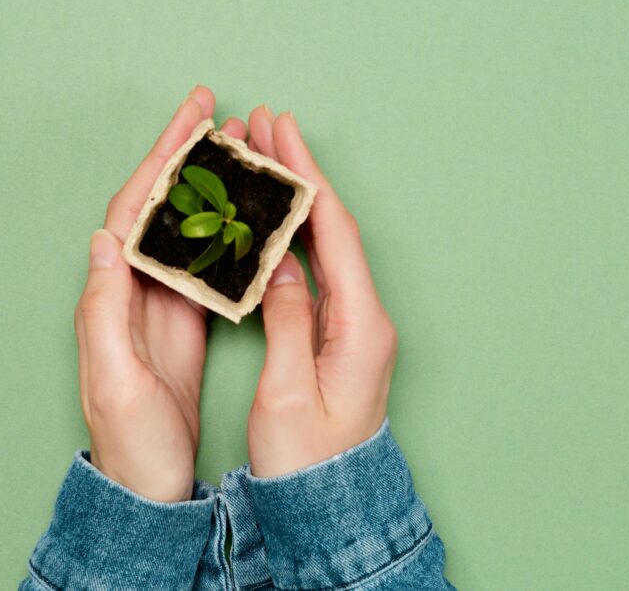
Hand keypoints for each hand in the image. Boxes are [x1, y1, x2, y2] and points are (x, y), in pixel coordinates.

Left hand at [74, 86, 248, 500]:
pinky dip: (226, 227)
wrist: (147, 483)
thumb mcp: (114, 379)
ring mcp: (161, 302)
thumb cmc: (129, 440)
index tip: (190, 119)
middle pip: (160, 205)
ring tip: (235, 146)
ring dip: (208, 182)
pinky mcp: (185, 320)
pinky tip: (246, 210)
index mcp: (112, 293)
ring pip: (186, 224)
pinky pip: (207, 259)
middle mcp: (133, 288)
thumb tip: (105, 240)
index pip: (135, 210)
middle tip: (213, 110)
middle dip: (184, 154)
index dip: (161, 160)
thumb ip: (105, 310)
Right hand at [245, 107, 397, 477]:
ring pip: (323, 245)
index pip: (333, 233)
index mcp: (361, 325)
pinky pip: (315, 270)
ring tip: (264, 159)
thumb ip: (287, 321)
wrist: (330, 501)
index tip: (283, 136)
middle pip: (332, 228)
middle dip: (300, 174)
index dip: (307, 179)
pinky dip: (291, 236)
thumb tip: (279, 266)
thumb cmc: (309, 458)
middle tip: (269, 127)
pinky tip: (270, 219)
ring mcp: (353, 325)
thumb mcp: (290, 391)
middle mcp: (364, 318)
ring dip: (294, 200)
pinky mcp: (336, 335)